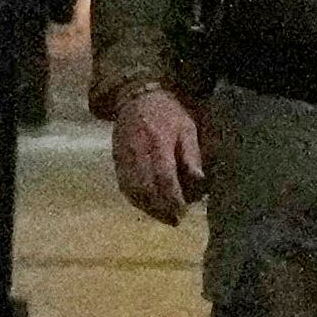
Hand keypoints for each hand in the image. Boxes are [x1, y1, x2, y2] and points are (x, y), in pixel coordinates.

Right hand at [109, 85, 206, 224]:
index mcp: (158, 143)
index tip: (182, 211)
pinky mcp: (117, 161)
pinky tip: (147, 205)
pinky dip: (135, 199)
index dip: (172, 198)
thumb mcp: (187, 128)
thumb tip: (200, 181)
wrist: (137, 97)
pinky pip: (123, 186)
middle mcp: (138, 152)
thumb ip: (192, 155)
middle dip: (160, 208)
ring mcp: (124, 158)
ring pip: (132, 191)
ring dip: (147, 208)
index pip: (164, 177)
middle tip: (175, 220)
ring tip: (163, 216)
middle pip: (146, 189)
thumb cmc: (168, 113)